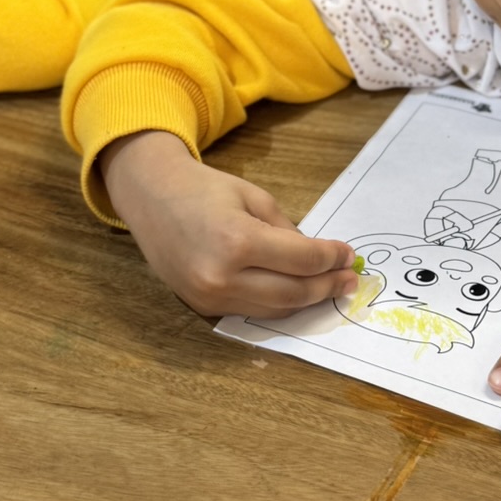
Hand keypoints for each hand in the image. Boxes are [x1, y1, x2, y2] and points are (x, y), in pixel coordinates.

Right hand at [100, 130, 359, 318]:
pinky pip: (251, 310)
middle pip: (292, 292)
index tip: (347, 253)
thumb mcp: (253, 197)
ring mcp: (209, 297)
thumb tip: (318, 259)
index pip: (302, 260)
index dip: (331, 258)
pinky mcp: (201, 307)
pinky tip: (296, 293)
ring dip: (307, 300)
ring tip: (330, 288)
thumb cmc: (204, 190)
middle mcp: (222, 276)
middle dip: (326, 286)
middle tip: (349, 278)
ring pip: (274, 309)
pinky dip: (277, 303)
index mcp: (237, 240)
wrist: (150, 198)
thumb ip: (287, 230)